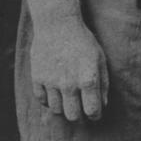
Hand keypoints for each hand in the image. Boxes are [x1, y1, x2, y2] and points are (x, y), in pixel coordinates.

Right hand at [27, 0, 109, 121]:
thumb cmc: (83, 41)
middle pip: (73, 116)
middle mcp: (69, 84)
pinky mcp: (37, 78)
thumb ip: (103, 84)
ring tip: (67, 95)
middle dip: (79, 115)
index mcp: (88, 79)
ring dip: (63, 106)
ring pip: (57, 110)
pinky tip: (55, 90)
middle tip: (80, 106)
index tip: (94, 110)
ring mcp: (51, 82)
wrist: (57, 23)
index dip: (95, 114)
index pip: (93, 111)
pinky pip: (42, 100)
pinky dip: (49, 99)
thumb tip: (102, 105)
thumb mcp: (100, 59)